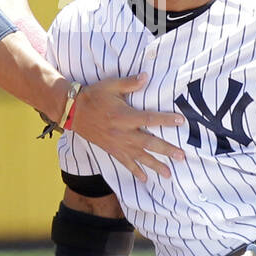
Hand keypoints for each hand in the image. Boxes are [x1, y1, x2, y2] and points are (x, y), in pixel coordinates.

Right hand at [70, 73, 185, 180]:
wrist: (74, 111)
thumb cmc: (94, 96)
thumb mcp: (111, 85)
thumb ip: (130, 82)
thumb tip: (146, 76)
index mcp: (125, 116)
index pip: (150, 119)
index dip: (166, 120)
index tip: (181, 121)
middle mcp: (123, 132)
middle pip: (149, 143)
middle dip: (166, 150)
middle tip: (182, 156)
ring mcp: (118, 144)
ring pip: (140, 157)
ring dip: (155, 165)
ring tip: (168, 173)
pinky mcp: (112, 150)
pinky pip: (125, 163)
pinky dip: (135, 171)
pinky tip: (145, 179)